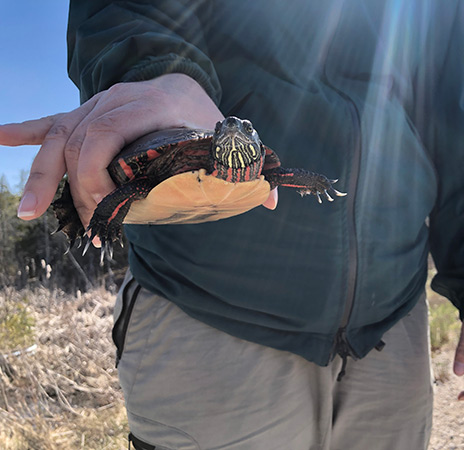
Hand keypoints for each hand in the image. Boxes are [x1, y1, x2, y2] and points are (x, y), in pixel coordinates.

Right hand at [0, 73, 277, 229]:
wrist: (186, 85)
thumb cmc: (206, 116)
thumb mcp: (228, 136)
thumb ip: (247, 165)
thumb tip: (272, 202)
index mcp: (152, 102)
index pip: (107, 133)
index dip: (96, 173)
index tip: (105, 211)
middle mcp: (118, 98)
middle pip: (79, 139)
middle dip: (74, 188)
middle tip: (86, 229)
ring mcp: (98, 103)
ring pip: (59, 134)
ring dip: (42, 175)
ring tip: (28, 212)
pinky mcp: (87, 112)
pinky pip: (52, 120)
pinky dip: (25, 130)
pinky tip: (0, 136)